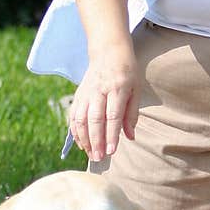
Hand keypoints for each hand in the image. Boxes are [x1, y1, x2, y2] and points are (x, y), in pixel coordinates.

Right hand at [69, 46, 138, 162]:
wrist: (108, 51)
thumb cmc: (127, 72)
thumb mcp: (136, 90)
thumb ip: (132, 114)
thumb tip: (129, 137)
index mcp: (118, 88)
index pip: (113, 115)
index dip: (111, 134)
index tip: (111, 151)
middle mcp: (99, 90)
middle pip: (95, 119)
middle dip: (96, 140)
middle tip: (98, 158)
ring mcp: (86, 92)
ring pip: (80, 118)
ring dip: (84, 138)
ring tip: (90, 154)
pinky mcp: (78, 94)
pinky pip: (73, 115)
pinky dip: (75, 131)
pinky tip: (81, 143)